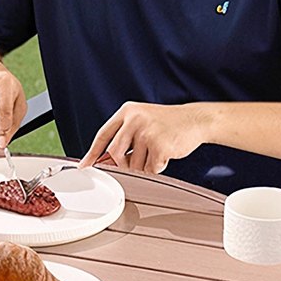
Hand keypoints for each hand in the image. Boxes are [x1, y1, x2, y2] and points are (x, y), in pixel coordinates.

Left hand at [80, 102, 203, 176]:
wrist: (195, 120)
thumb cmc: (168, 123)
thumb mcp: (142, 120)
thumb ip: (125, 136)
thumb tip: (106, 160)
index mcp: (127, 111)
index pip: (103, 135)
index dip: (92, 152)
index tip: (85, 165)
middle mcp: (135, 120)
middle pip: (115, 154)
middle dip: (122, 165)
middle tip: (135, 164)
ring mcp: (147, 132)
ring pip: (134, 164)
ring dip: (144, 166)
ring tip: (156, 152)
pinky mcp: (160, 145)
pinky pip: (151, 168)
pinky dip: (158, 167)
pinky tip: (166, 154)